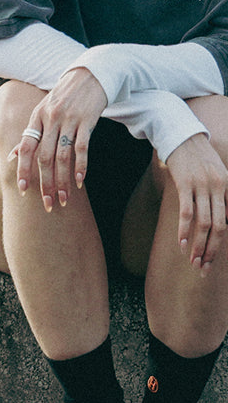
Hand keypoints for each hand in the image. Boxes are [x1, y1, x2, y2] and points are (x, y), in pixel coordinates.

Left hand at [9, 68, 106, 212]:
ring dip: (63, 180)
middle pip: (45, 156)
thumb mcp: (41, 111)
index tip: (22, 190)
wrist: (88, 76)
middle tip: (47, 203)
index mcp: (36, 117)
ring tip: (64, 199)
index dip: (23, 169)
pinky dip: (81, 166)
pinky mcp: (87, 121)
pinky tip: (80, 181)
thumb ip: (28, 134)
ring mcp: (69, 120)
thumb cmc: (62, 97)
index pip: (26, 147)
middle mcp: (50, 119)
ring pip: (63, 156)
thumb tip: (12, 156)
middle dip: (45, 183)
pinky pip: (82, 148)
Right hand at [164, 135, 227, 272]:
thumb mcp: (216, 173)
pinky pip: (187, 212)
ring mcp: (201, 185)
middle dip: (211, 251)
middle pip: (218, 227)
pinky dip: (185, 230)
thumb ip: (222, 195)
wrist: (180, 134)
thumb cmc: (197, 156)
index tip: (212, 260)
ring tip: (192, 261)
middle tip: (203, 268)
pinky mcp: (185, 182)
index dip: (220, 244)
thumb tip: (225, 219)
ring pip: (203, 223)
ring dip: (198, 245)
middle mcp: (218, 187)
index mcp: (227, 186)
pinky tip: (181, 243)